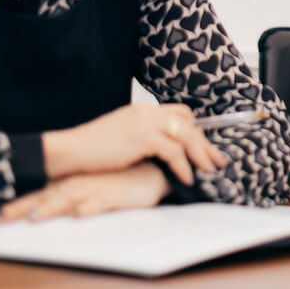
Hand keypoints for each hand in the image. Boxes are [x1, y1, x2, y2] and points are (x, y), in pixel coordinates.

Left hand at [0, 161, 169, 221]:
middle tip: (0, 217)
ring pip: (69, 199)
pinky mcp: (114, 196)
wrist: (150, 171)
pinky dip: (88, 208)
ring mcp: (95, 190)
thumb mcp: (91, 185)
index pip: (40, 194)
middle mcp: (78, 185)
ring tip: (36, 217)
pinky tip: (79, 214)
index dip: (18, 204)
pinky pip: (99, 203)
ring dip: (52, 208)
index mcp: (71, 183)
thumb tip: (46, 208)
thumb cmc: (118, 179)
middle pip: (46, 198)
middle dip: (23, 207)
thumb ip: (70, 195)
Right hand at [42, 102, 229, 184]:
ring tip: (209, 171)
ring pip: (186, 136)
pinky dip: (183, 166)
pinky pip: (173, 152)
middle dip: (206, 144)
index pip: (180, 113)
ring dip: (201, 155)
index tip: (204, 147)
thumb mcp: (121, 135)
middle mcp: (147, 112)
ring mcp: (145, 123)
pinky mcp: (142, 138)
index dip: (195, 130)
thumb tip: (158, 149)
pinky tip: (188, 178)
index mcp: (143, 110)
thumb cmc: (92, 149)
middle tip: (218, 161)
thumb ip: (141, 136)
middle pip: (188, 124)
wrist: (70, 150)